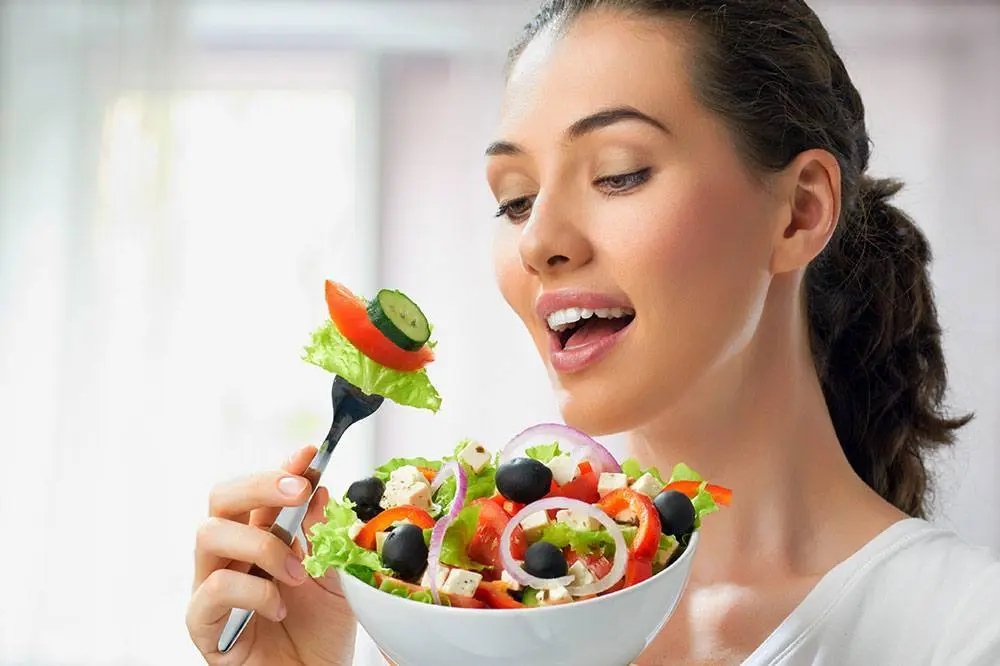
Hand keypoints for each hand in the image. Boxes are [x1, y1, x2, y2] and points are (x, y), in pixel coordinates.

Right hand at [186, 446, 357, 664]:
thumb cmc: (321, 633)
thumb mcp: (336, 578)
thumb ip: (325, 537)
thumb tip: (319, 490)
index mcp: (262, 537)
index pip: (261, 491)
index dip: (281, 467)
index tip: (308, 453)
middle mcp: (232, 555)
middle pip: (222, 498)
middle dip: (260, 485)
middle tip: (299, 491)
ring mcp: (212, 586)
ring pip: (208, 533)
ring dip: (262, 545)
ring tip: (298, 574)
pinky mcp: (203, 623)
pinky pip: (213, 588)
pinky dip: (253, 590)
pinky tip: (279, 608)